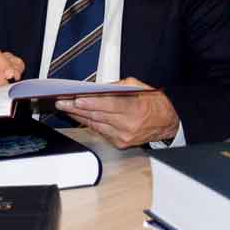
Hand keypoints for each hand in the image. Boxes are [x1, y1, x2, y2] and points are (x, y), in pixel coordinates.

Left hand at [54, 77, 179, 148]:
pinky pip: (99, 131)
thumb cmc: (155, 105)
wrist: (167, 125)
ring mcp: (123, 136)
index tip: (76, 99)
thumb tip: (98, 88)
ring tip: (65, 107)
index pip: (109, 105)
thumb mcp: (140, 88)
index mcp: (135, 109)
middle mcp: (128, 125)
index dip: (91, 102)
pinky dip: (88, 122)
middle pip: (98, 115)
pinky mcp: (119, 143)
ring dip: (78, 115)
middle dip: (77, 108)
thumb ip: (119, 86)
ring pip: (95, 124)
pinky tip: (78, 116)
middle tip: (62, 102)